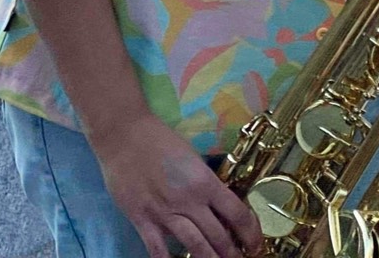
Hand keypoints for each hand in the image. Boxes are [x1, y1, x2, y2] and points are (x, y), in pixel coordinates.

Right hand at [89, 113, 262, 257]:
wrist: (123, 133)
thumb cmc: (160, 140)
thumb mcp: (192, 157)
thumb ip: (205, 182)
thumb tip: (219, 206)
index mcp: (204, 181)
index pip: (238, 214)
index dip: (251, 233)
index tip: (254, 242)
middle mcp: (189, 200)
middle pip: (219, 236)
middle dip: (233, 253)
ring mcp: (165, 212)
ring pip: (195, 247)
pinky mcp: (142, 219)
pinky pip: (158, 250)